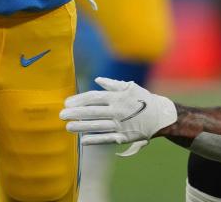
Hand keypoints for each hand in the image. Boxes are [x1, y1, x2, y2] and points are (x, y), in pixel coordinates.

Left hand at [60, 77, 177, 150]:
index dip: (79, 100)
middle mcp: (117, 110)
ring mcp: (120, 124)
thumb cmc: (142, 99)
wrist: (160, 116)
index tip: (66, 103)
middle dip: (75, 113)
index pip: (93, 98)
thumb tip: (97, 80)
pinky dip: (94, 139)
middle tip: (61, 115)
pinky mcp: (123, 137)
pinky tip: (82, 140)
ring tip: (68, 127)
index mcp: (117, 97)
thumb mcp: (130, 87)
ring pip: (97, 126)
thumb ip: (112, 84)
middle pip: (92, 112)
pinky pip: (106, 138)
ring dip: (81, 127)